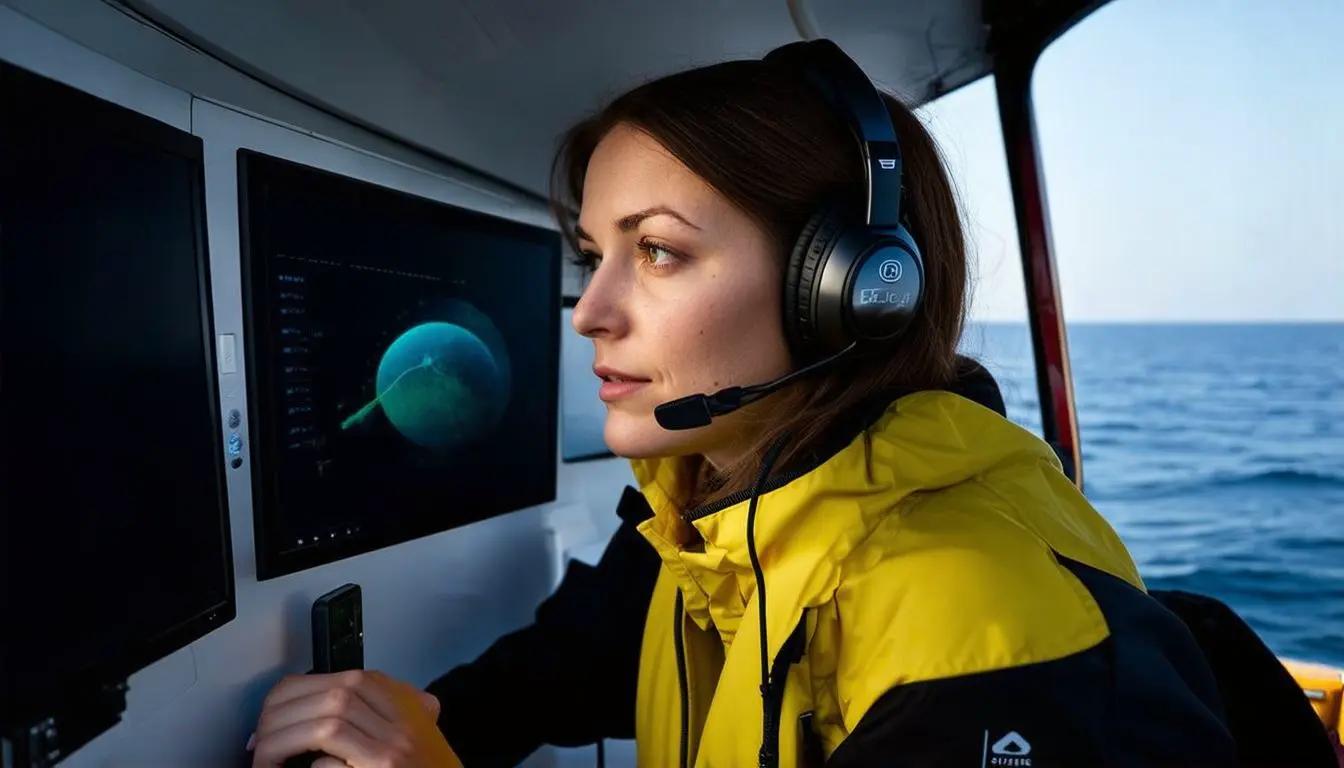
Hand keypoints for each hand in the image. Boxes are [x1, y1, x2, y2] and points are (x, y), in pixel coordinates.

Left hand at [248, 669, 463, 767]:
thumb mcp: (409, 730)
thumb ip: (382, 708)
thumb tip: (322, 697)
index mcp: (404, 706)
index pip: (345, 680)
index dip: (299, 690)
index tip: (273, 709)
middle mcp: (401, 726)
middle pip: (335, 698)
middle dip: (284, 713)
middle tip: (260, 735)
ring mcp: (392, 753)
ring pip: (329, 727)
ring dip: (285, 741)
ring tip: (266, 756)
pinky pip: (332, 765)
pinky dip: (311, 767)